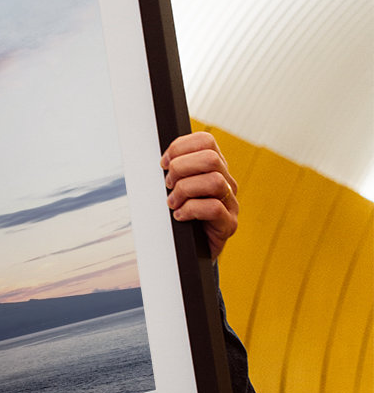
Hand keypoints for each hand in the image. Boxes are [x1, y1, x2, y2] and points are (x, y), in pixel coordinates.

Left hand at [161, 132, 238, 259]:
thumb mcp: (175, 188)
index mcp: (214, 168)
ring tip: (173, 203)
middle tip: (168, 185)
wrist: (191, 251)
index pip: (205, 141)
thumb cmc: (181, 216)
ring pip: (214, 181)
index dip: (180, 147)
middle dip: (181, 168)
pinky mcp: (229, 224)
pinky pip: (214, 208)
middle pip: (211, 158)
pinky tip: (180, 216)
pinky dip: (190, 210)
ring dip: (185, 190)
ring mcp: (231, 204)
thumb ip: (174, 171)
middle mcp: (227, 182)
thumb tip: (162, 161)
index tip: (164, 163)